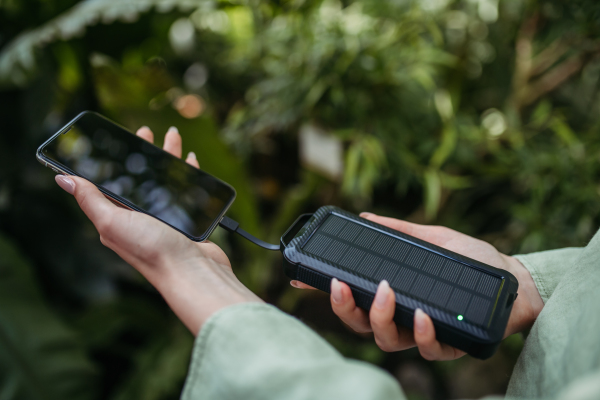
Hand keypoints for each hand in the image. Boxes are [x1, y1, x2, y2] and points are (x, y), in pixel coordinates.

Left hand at [54, 126, 261, 333]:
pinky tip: (191, 162)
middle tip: (145, 131)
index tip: (115, 138)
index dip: (111, 160)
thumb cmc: (152, 250)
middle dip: (142, 153)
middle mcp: (139, 217)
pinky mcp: (185, 219)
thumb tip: (63, 179)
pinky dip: (187, 174)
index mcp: (117, 217)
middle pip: (139, 178)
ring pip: (164, 180)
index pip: (109, 183)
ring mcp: (163, 218)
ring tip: (173, 137)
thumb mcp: (112, 222)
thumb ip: (90, 199)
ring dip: (168, 157)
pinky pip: (183, 190)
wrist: (192, 271)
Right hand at [291, 213, 542, 359]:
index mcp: (393, 294)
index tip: (301, 277)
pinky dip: (421, 335)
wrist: (514, 278)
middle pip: (360, 324)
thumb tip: (367, 216)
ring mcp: (423, 333)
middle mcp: (401, 317)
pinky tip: (421, 317)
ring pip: (386, 341)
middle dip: (344, 308)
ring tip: (386, 293)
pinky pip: (428, 350)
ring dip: (379, 319)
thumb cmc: (472, 260)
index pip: (352, 296)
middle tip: (342, 285)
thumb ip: (400, 231)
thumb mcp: (433, 238)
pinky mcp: (450, 344)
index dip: (325, 290)